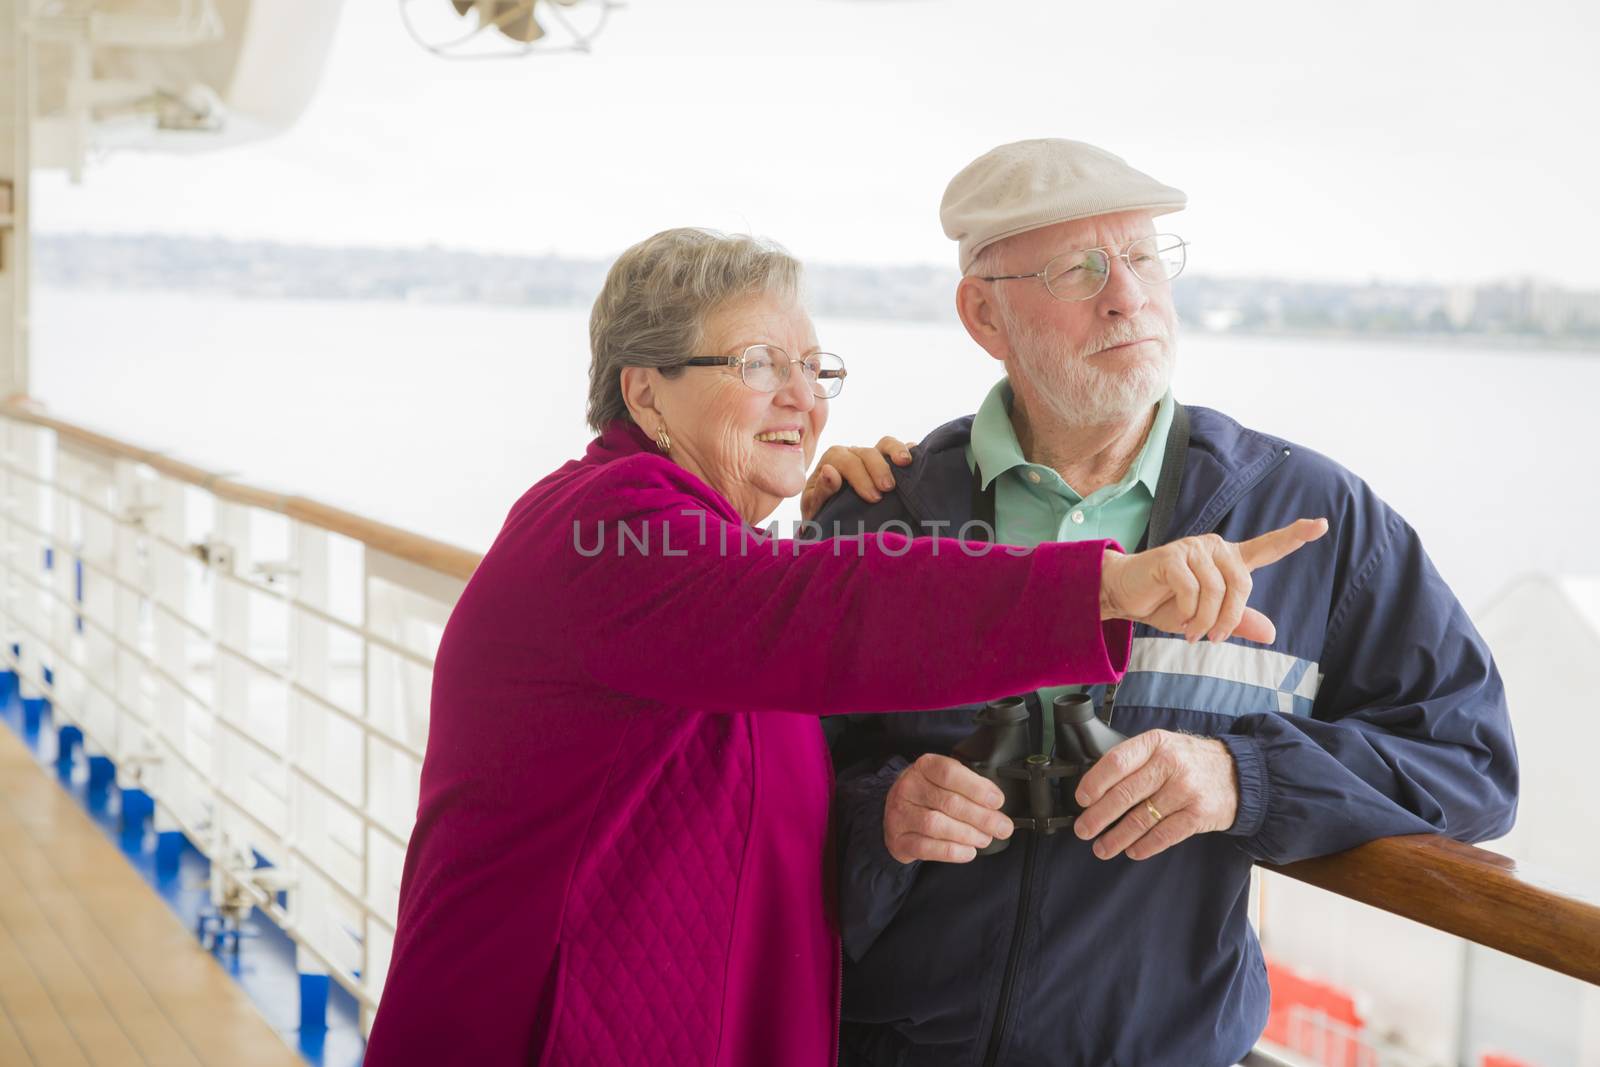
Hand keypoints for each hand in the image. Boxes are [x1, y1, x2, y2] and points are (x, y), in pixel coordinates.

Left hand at [800, 436, 917, 520]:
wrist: (833, 521)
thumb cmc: (822, 513)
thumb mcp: (814, 506)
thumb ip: (820, 491)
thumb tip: (830, 471)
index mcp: (832, 461)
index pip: (846, 461)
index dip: (860, 476)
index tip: (873, 497)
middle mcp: (852, 454)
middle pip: (867, 452)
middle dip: (878, 469)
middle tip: (887, 489)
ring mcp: (872, 457)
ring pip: (885, 444)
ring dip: (897, 451)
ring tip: (905, 463)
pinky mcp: (888, 463)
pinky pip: (901, 451)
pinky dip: (911, 452)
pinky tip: (919, 460)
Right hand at [883, 753, 1013, 863]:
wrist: (898, 811)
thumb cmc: (929, 793)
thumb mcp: (944, 779)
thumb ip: (968, 785)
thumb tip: (996, 802)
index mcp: (923, 766)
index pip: (949, 772)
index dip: (977, 788)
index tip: (997, 801)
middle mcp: (908, 788)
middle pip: (948, 802)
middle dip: (981, 817)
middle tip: (1002, 827)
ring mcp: (900, 814)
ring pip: (936, 825)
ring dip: (967, 834)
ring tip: (985, 838)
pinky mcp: (899, 840)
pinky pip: (926, 848)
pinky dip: (952, 852)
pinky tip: (968, 851)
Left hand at [1072, 730, 1238, 860]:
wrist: (1240, 774)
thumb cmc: (1191, 761)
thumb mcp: (1164, 746)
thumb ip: (1135, 760)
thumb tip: (1096, 787)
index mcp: (1155, 742)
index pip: (1117, 762)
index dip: (1094, 783)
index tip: (1082, 799)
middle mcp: (1171, 764)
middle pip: (1124, 794)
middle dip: (1098, 816)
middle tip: (1083, 830)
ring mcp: (1186, 790)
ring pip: (1141, 819)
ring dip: (1116, 838)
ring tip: (1102, 847)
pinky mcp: (1199, 814)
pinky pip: (1164, 835)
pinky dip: (1144, 846)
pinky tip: (1132, 851)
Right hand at [1099, 518, 1328, 643]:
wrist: (1127, 597)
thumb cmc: (1167, 604)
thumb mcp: (1207, 619)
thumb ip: (1238, 622)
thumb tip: (1272, 633)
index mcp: (1228, 560)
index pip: (1267, 547)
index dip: (1295, 536)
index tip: (1322, 525)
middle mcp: (1214, 548)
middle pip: (1242, 584)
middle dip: (1229, 618)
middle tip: (1212, 638)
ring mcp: (1193, 549)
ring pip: (1216, 591)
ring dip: (1205, 621)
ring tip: (1192, 633)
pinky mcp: (1172, 556)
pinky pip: (1192, 590)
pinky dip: (1188, 613)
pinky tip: (1179, 622)